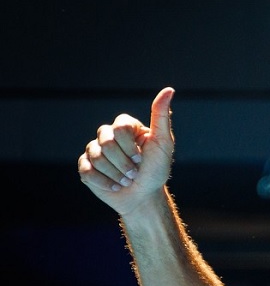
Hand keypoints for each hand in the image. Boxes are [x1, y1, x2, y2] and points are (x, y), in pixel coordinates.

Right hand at [78, 87, 175, 215]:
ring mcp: (94, 150)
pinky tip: (115, 186)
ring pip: (96, 157)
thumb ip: (161, 116)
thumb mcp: (164, 143)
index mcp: (125, 127)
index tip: (142, 158)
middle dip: (124, 163)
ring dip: (116, 174)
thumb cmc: (156, 170)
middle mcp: (107, 135)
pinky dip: (104, 182)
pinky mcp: (86, 167)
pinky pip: (86, 170)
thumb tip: (169, 89)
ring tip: (127, 180)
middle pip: (106, 142)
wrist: (144, 196)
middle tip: (134, 172)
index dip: (131, 147)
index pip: (119, 127)